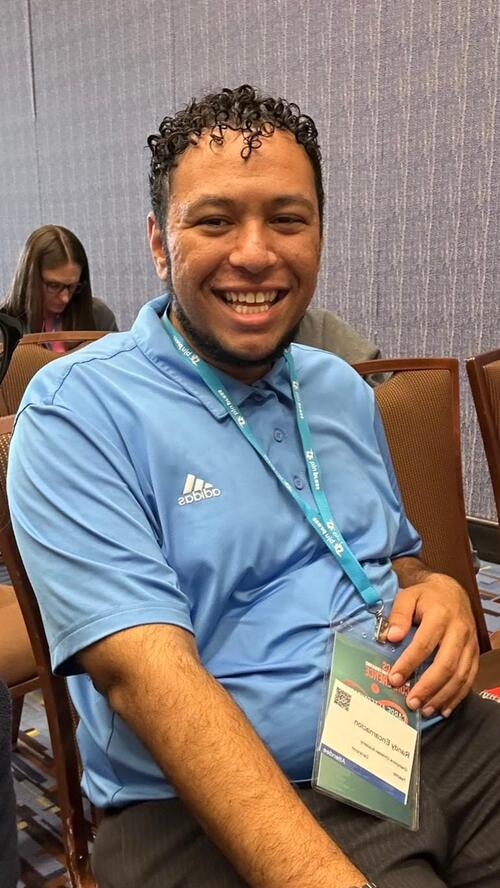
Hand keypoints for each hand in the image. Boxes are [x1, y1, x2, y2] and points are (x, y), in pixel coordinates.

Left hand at [386, 573, 478, 717]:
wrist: (452, 592)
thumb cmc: (425, 596)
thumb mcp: (408, 596)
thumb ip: (398, 615)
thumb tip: (391, 637)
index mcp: (439, 615)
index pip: (423, 644)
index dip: (408, 664)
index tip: (394, 679)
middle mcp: (458, 631)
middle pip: (445, 665)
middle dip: (428, 687)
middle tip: (411, 702)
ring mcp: (469, 644)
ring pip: (460, 675)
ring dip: (442, 696)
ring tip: (424, 709)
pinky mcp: (475, 653)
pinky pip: (470, 678)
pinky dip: (457, 696)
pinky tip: (444, 708)